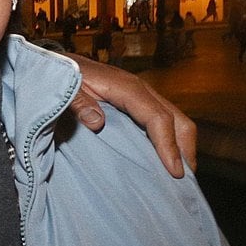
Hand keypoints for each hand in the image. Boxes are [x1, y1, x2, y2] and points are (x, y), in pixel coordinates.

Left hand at [65, 53, 196, 176]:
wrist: (60, 63)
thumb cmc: (63, 75)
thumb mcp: (65, 88)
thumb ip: (77, 104)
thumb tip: (97, 123)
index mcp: (127, 88)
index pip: (158, 117)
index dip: (168, 145)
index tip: (174, 172)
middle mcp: (141, 91)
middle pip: (177, 120)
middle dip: (185, 150)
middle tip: (184, 182)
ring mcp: (142, 96)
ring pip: (175, 121)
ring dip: (180, 148)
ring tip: (177, 176)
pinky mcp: (138, 103)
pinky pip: (161, 122)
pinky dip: (169, 141)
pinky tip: (161, 161)